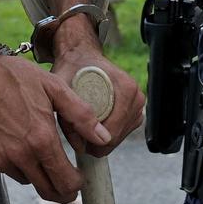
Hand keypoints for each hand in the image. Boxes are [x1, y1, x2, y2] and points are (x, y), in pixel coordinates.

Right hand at [0, 52, 111, 203]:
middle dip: (60, 191)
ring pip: (26, 179)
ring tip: (32, 144)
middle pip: (47, 190)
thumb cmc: (17, 78)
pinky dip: (10, 162)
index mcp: (41, 139)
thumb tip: (103, 138)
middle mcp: (20, 155)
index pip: (66, 181)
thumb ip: (82, 116)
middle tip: (66, 182)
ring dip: (34, 171)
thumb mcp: (55, 88)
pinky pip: (4, 170)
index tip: (78, 179)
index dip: (76, 185)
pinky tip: (9, 139)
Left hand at [49, 41, 144, 155]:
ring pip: (121, 137)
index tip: (77, 140)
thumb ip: (69, 118)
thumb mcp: (63, 91)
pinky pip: (124, 131)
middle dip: (96, 141)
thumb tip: (81, 148)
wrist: (82, 56)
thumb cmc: (73, 70)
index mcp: (125, 88)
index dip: (92, 143)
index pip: (112, 131)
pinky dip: (109, 133)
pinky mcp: (137, 108)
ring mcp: (139, 102)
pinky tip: (96, 124)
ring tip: (85, 126)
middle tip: (78, 133)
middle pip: (117, 136)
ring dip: (102, 137)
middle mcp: (136, 95)